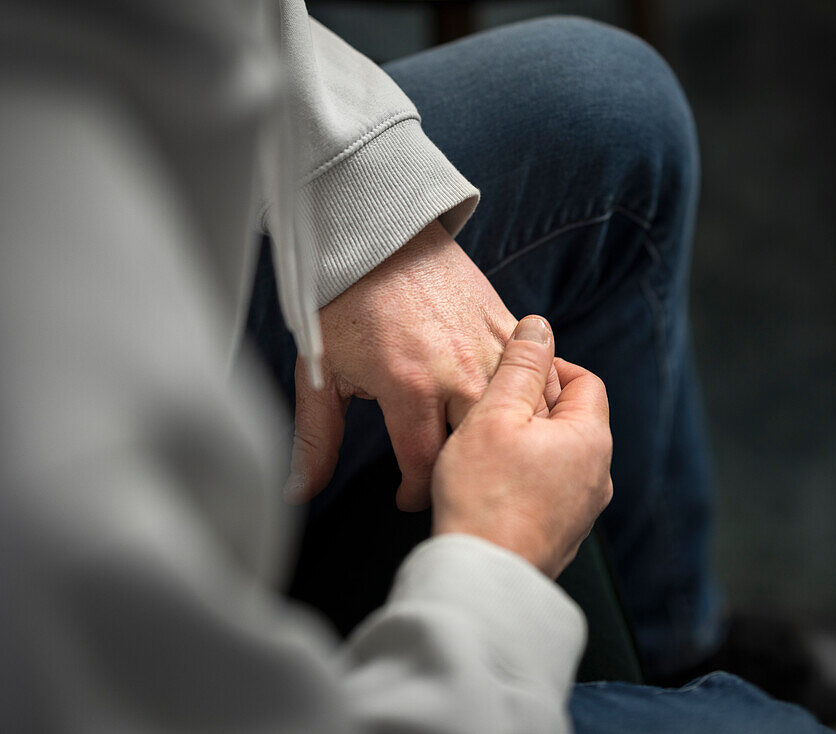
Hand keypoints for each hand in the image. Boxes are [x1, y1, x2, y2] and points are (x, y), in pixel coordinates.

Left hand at [286, 221, 560, 508]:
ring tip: (483, 451)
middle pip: (480, 450)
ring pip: (520, 416)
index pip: (427, 467)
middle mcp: (458, 371)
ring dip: (505, 437)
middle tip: (439, 477)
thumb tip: (297, 491)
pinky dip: (532, 398)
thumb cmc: (345, 300)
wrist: (378, 233)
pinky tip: (516, 413)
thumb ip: (316, 438)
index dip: (417, 493)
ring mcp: (490, 346)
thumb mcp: (321, 371)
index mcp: (410, 385)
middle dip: (460, 473)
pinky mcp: (507, 324)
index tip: (407, 497)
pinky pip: (538, 375)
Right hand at [431, 316, 612, 578]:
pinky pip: (550, 491)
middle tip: (488, 409)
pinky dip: (525, 479)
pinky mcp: (562, 536)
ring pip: (559, 457)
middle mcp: (598, 476)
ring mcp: (583, 511)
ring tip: (483, 449)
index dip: (548, 367)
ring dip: (527, 444)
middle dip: (533, 406)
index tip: (509, 372)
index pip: (584, 380)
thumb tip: (540, 326)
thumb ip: (520, 365)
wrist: (481, 578)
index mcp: (590, 439)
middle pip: (572, 419)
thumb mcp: (495, 414)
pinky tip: (489, 486)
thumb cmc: (484, 494)